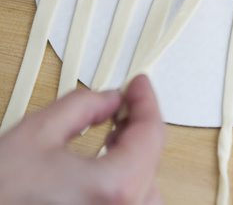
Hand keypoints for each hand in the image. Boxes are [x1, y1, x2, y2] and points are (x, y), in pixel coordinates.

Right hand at [0, 75, 164, 204]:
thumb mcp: (37, 133)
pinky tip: (108, 165)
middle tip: (124, 103)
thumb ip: (83, 106)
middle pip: (152, 160)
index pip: (150, 133)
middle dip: (140, 125)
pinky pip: (133, 204)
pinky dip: (130, 181)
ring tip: (117, 133)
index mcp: (114, 187)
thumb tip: (111, 99)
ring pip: (147, 187)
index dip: (145, 101)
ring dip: (139, 155)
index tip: (138, 83)